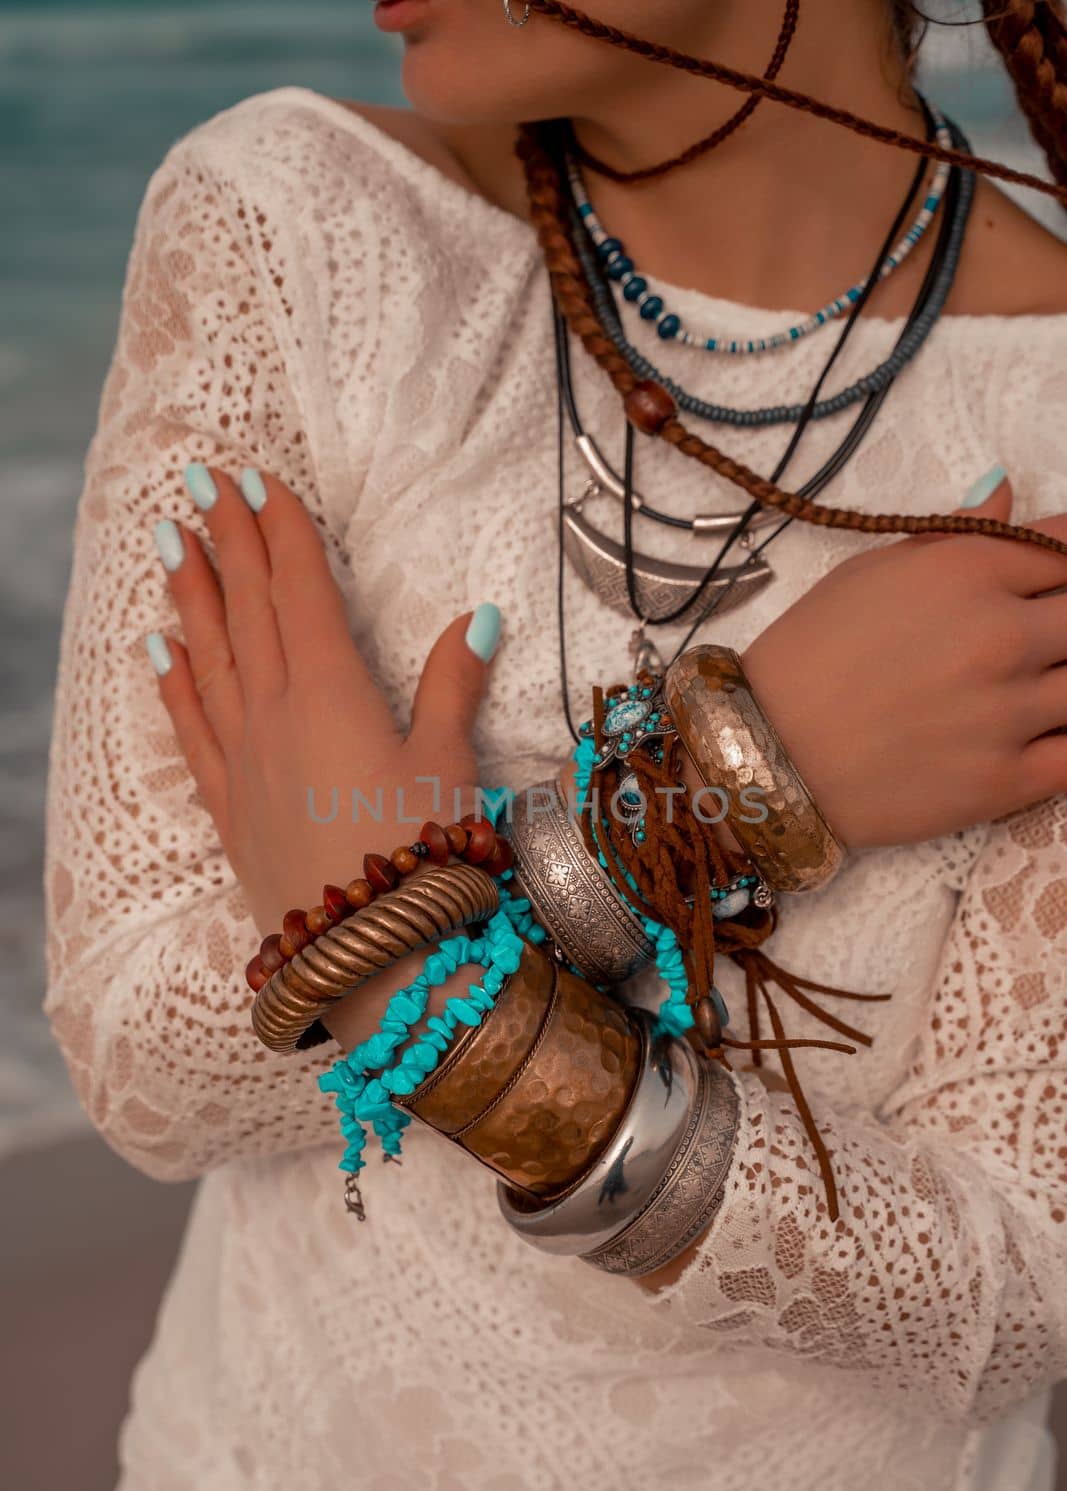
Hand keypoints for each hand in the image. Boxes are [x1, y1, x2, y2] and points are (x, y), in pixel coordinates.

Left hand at [147, 463, 501, 938]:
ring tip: (169, 541)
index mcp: (332, 690)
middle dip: (226, 539)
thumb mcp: (449, 763)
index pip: (300, 590)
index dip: (282, 532)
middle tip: (201, 482)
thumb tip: (480, 615)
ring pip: (207, 656)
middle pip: (246, 608)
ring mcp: (241, 757)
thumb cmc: (421, 855)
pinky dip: (173, 681)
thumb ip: (453, 685)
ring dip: (189, 594)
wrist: (368, 952)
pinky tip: (159, 648)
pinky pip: (189, 726)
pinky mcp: (227, 803)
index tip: (259, 481)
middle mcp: (274, 712)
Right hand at [739, 471, 1066, 848]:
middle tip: (1037, 639)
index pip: (1065, 547)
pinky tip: (1043, 734)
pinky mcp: (1006, 781)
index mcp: (967, 571)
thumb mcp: (871, 572)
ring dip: (1063, 680)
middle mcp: (1001, 634)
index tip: (1050, 584)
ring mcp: (1010, 711)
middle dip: (1063, 621)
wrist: (767, 754)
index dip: (1065, 561)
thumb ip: (953, 534)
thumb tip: (1007, 494)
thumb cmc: (809, 656)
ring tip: (1029, 685)